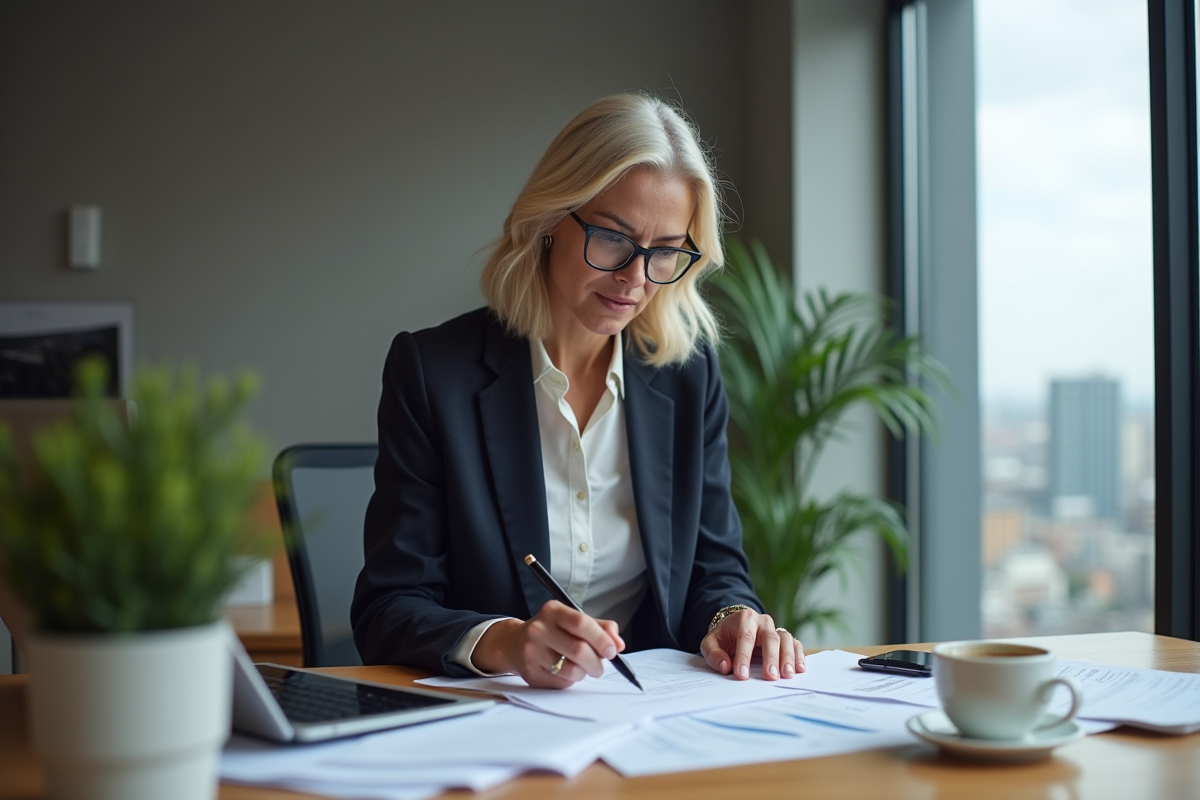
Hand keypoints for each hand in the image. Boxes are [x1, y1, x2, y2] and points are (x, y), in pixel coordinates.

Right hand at [473, 600, 624, 687]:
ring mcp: (532, 652)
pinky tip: (566, 671)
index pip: (581, 623)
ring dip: (585, 673)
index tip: (613, 650)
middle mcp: (539, 629)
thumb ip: (599, 628)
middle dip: (597, 662)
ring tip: (583, 668)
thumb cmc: (552, 631)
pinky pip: (561, 682)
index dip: (601, 639)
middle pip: (579, 650)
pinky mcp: (530, 673)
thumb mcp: (572, 620)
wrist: (515, 643)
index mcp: (552, 611)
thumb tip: (619, 643)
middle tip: (600, 666)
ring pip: (572, 670)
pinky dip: (571, 680)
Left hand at [700, 608, 805, 680]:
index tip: (743, 675)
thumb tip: (725, 667)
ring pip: (785, 639)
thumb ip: (714, 654)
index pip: (745, 638)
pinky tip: (800, 669)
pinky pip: (795, 643)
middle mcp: (762, 621)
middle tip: (771, 676)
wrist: (735, 626)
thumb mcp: (711, 643)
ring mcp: (775, 628)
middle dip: (771, 657)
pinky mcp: (784, 637)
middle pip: (770, 637)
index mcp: (744, 619)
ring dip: (788, 657)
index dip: (744, 656)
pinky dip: (799, 655)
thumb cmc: (724, 637)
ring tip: (788, 674)